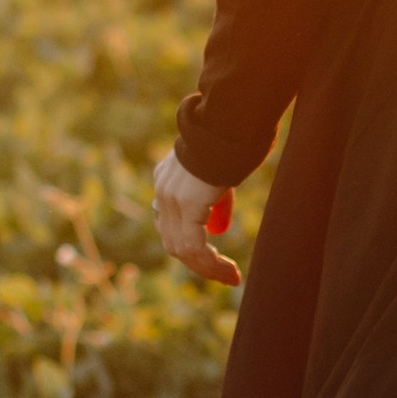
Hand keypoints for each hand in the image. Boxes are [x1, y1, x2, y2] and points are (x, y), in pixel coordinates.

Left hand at [152, 148, 240, 286]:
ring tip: (230, 277)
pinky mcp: (187, 205)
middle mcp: (163, 189)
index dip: (189, 243)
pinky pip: (194, 248)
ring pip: (182, 249)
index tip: (211, 257)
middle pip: (173, 240)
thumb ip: (212, 184)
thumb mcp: (217, 164)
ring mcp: (172, 198)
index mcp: (167, 177)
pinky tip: (229, 272)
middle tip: (223, 274)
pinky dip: (211, 265)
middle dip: (198, 263)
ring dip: (207, 269)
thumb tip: (219, 197)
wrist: (230, 119)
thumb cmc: (233, 136)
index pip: (170, 222)